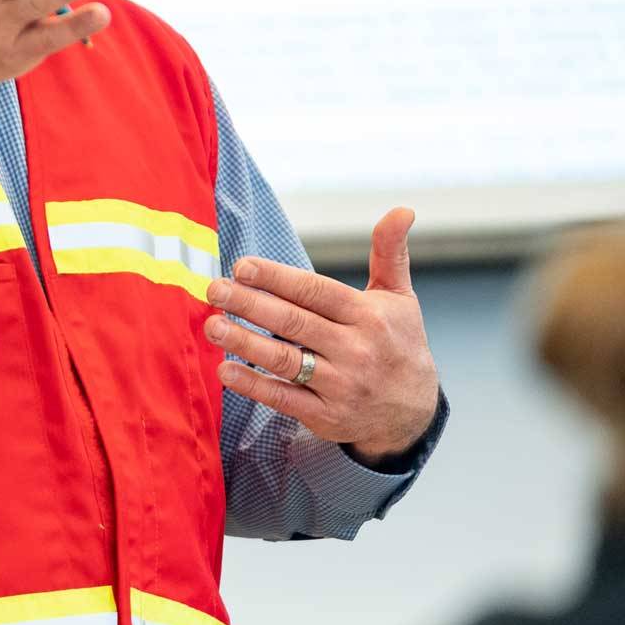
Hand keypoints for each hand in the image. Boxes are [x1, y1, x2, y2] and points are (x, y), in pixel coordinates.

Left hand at [202, 207, 440, 465]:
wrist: (412, 413)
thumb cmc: (398, 342)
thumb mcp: (399, 298)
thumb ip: (389, 253)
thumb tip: (403, 209)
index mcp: (368, 315)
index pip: (316, 292)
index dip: (278, 278)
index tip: (241, 266)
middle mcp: (355, 349)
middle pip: (294, 322)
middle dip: (250, 304)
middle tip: (213, 289)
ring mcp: (340, 385)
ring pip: (285, 360)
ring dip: (244, 342)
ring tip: (211, 326)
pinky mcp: (325, 415)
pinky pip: (284, 398)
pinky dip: (253, 385)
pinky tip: (225, 370)